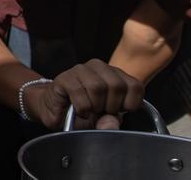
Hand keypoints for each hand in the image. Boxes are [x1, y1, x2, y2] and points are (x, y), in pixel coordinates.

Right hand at [23, 59, 144, 129]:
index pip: (135, 86)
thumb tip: (111, 122)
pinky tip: (79, 111)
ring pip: (98, 87)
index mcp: (115, 74)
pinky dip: (81, 108)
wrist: (55, 109)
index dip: (131, 104)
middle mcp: (99, 67)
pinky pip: (79, 93)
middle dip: (111, 106)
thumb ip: (112, 120)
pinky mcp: (64, 77)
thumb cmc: (84, 112)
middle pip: (117, 86)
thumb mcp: (104, 119)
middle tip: (101, 112)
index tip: (120, 111)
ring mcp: (81, 70)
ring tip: (90, 111)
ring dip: (95, 106)